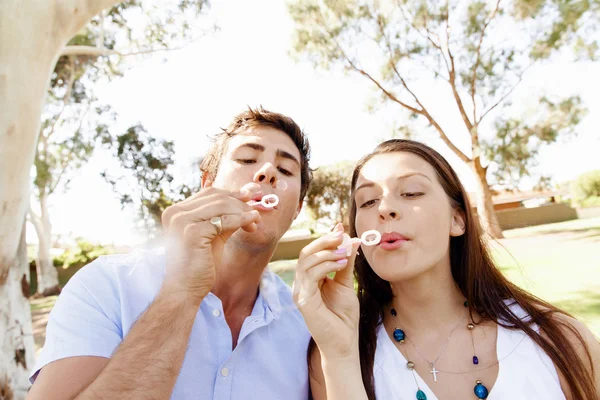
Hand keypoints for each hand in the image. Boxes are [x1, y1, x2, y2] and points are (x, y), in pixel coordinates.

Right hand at [160, 182, 260, 301]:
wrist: (185, 290)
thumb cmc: (199, 265)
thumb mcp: (213, 235)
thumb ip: (224, 218)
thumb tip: (246, 201)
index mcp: (176, 211)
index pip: (209, 193)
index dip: (232, 194)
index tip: (250, 198)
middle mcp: (175, 212)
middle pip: (217, 197)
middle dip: (241, 204)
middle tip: (257, 214)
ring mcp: (182, 221)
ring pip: (222, 206)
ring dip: (243, 212)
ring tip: (256, 222)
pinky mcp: (192, 232)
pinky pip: (224, 220)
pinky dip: (242, 220)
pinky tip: (252, 223)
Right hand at [293, 223, 360, 359]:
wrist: (344, 342)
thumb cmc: (343, 316)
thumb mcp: (345, 283)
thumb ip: (346, 262)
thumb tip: (351, 239)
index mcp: (309, 279)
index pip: (312, 252)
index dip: (325, 238)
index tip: (341, 227)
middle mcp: (301, 284)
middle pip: (306, 253)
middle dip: (325, 241)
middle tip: (342, 236)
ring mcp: (300, 292)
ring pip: (306, 261)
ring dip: (327, 252)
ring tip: (345, 251)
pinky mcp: (303, 300)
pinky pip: (310, 275)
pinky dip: (326, 265)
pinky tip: (341, 263)